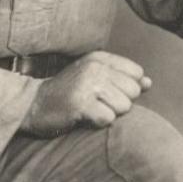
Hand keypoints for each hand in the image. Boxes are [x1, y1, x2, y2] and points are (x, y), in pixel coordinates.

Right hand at [21, 50, 151, 135]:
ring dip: (108, 114)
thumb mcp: (95, 79)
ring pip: (123, 107)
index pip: (136, 74)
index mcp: (100, 58)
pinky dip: (98, 123)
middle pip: (132, 92)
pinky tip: (83, 117)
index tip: (106, 93)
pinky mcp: (80, 104)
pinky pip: (108, 119)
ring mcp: (87, 84)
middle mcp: (94, 67)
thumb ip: (123, 79)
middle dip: (119, 103)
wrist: (33, 105)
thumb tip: (149, 83)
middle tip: (96, 103)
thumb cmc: (69, 94)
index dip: (126, 89)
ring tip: (89, 110)